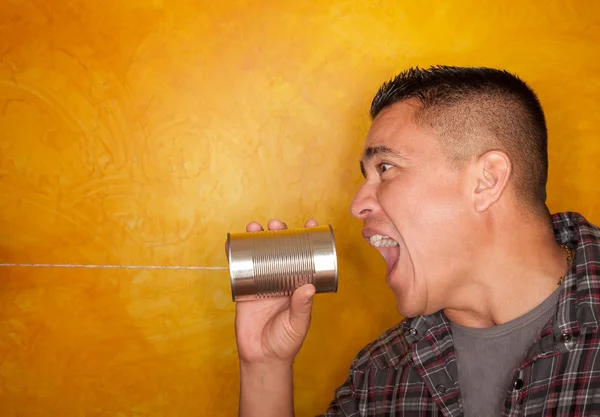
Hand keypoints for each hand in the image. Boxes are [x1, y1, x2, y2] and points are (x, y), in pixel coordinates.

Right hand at [232, 218, 317, 365]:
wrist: (261, 357)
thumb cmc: (285, 341)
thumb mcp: (298, 324)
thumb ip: (301, 308)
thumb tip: (307, 287)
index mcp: (298, 283)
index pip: (305, 256)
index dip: (307, 239)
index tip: (309, 225)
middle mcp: (281, 279)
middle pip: (281, 249)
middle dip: (279, 233)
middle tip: (277, 225)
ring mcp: (263, 282)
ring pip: (260, 254)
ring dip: (258, 237)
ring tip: (255, 227)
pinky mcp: (245, 288)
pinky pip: (240, 268)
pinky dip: (236, 254)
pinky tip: (234, 243)